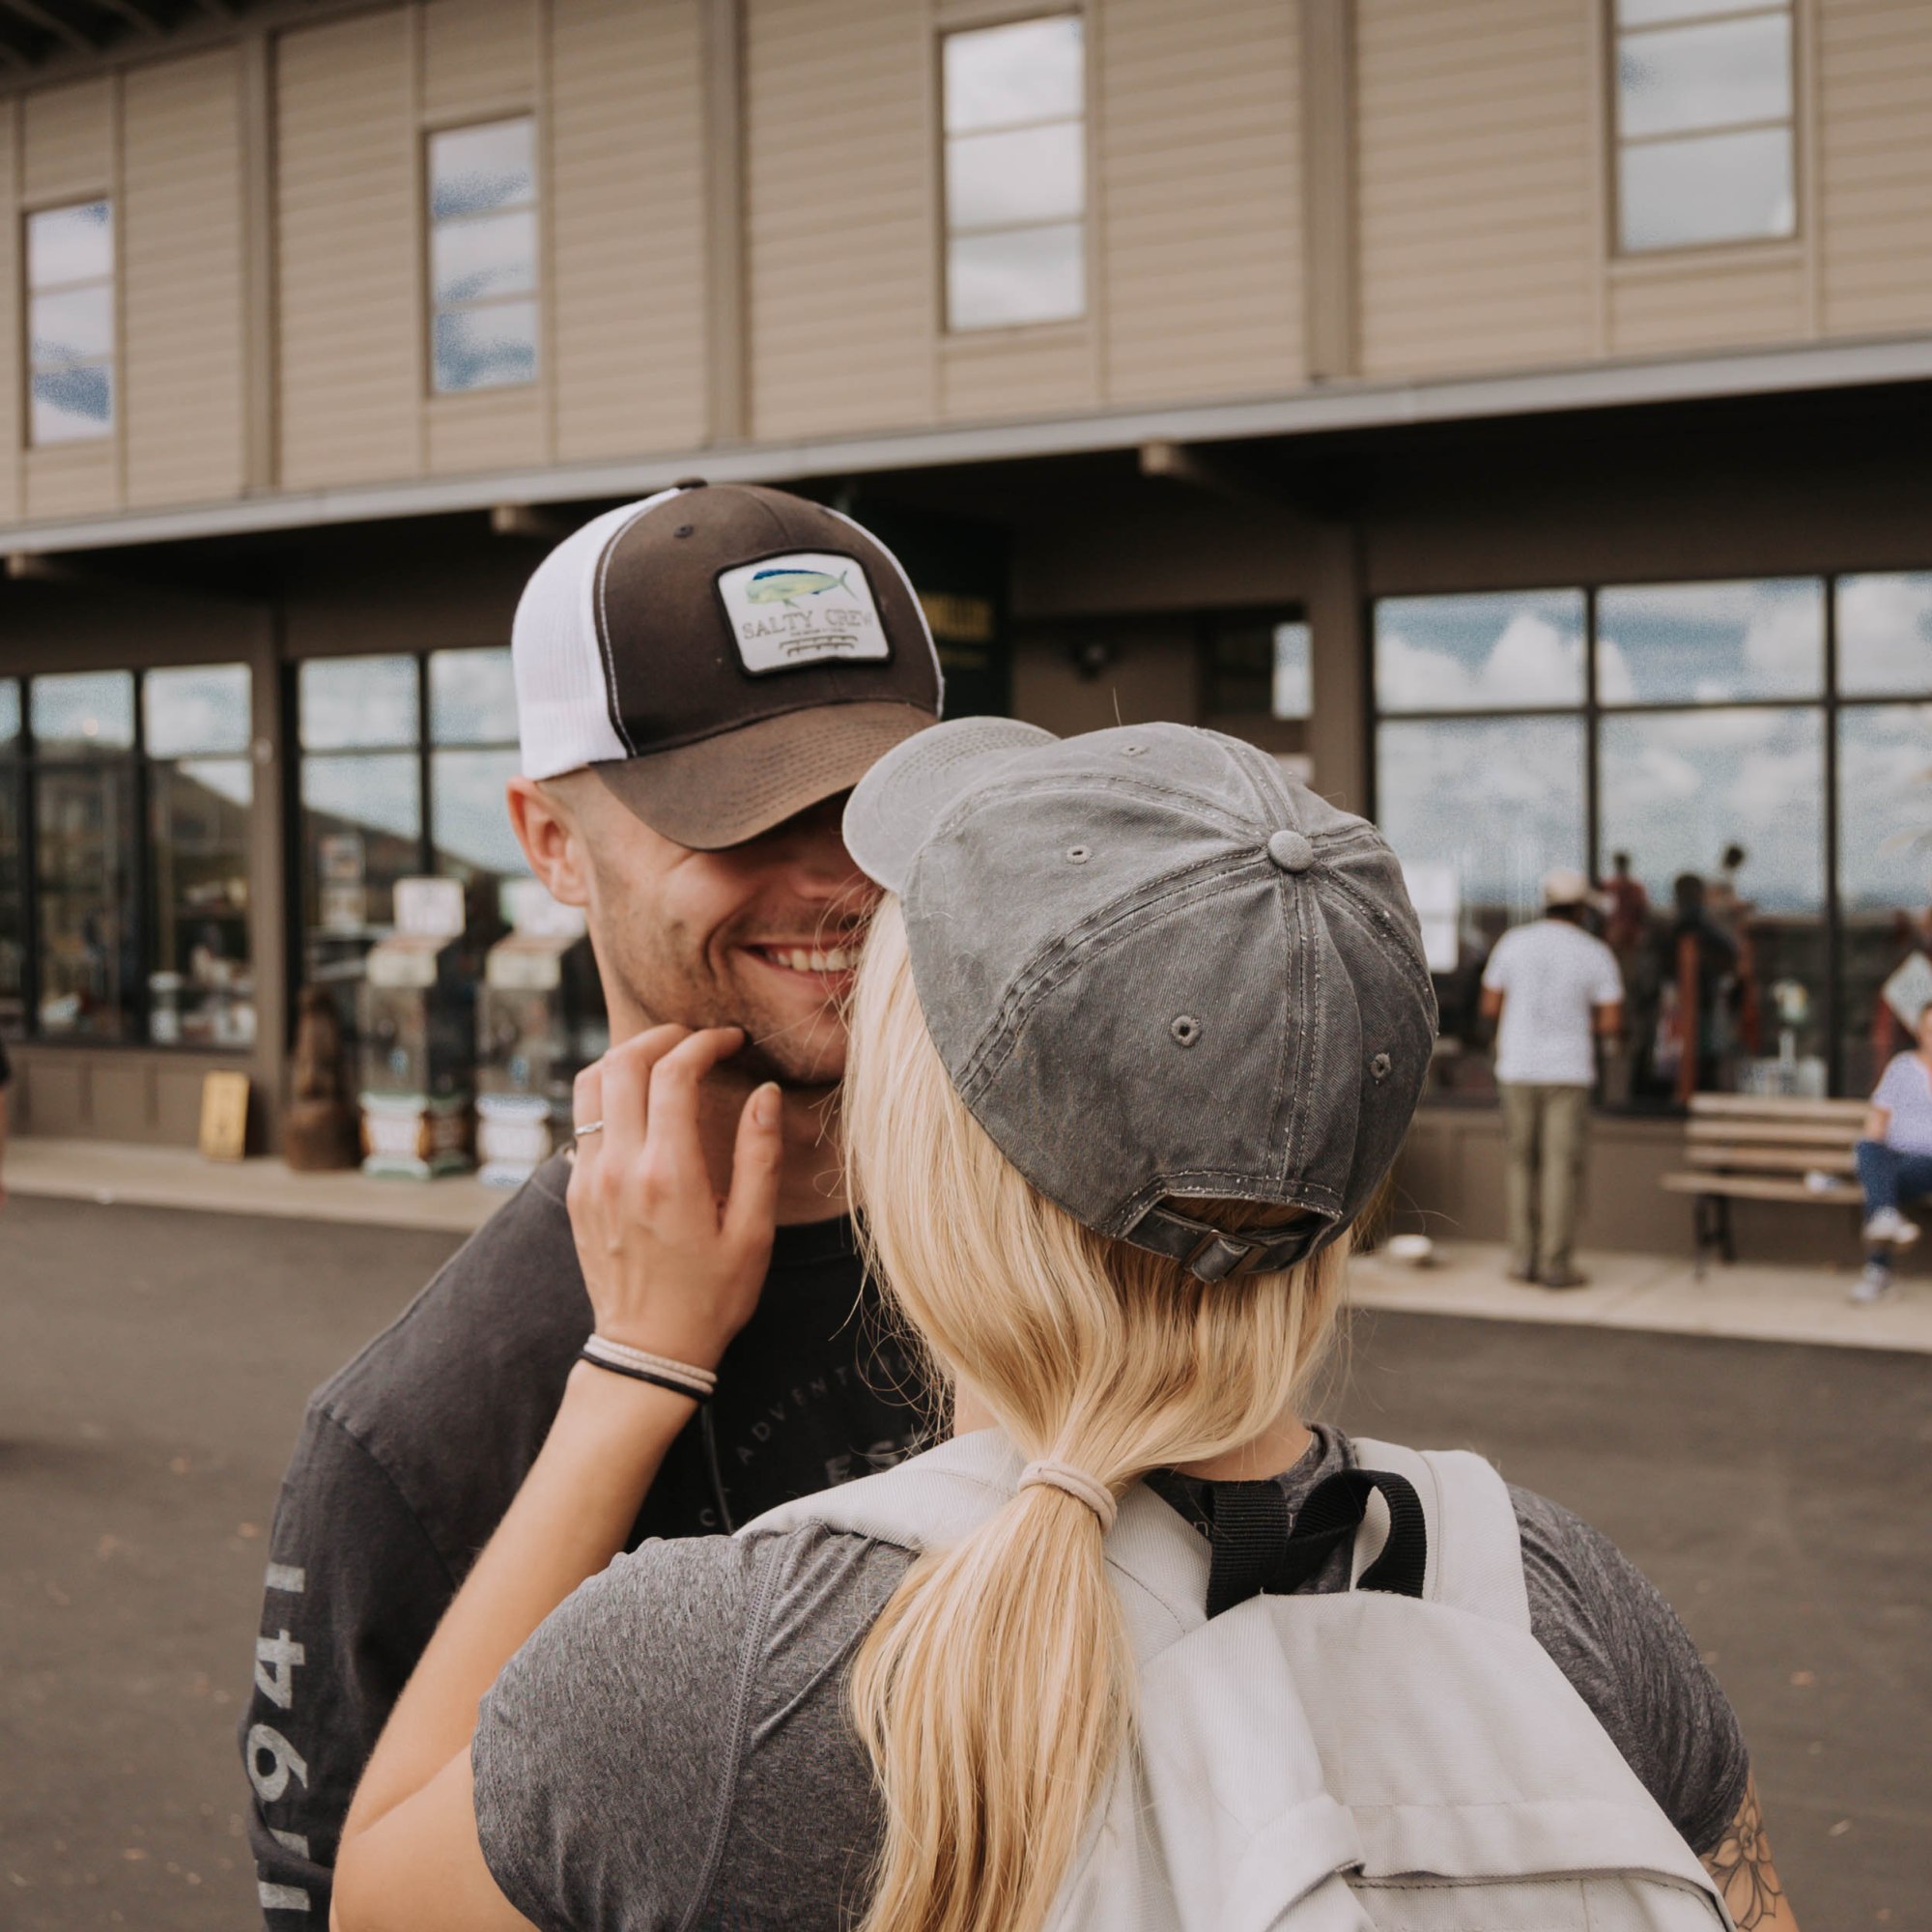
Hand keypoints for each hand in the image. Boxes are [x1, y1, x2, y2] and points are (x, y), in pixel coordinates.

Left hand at [565, 1026, 781, 1372]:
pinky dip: (610, 1094)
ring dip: (625, 1057)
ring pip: (589, 1083)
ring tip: (662, 1060)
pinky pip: (582, 1119)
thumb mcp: (753, 1232)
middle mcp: (619, 1167)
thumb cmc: (712, 1296)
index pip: (672, 1073)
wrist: (649, 1351)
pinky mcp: (575, 1191)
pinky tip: (641, 1105)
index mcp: (668, 1174)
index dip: (704, 1043)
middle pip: (621, 1062)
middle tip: (696, 1040)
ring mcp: (589, 1178)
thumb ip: (759, 1156)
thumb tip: (765, 1094)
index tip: (730, 1041)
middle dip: (661, 1037)